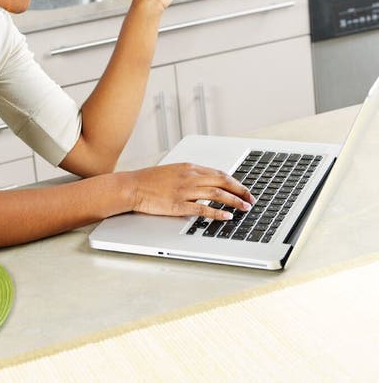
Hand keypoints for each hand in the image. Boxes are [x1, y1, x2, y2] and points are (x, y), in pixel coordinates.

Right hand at [127, 162, 254, 220]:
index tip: (244, 189)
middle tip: (251, 199)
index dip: (235, 182)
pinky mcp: (178, 204)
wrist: (133, 186)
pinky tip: (226, 216)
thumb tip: (207, 182)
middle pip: (222, 182)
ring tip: (244, 208)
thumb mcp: (174, 171)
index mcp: (189, 167)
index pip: (219, 173)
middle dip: (240, 191)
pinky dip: (217, 212)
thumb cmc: (150, 180)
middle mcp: (189, 176)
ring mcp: (184, 190)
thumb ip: (191, 175)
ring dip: (233, 201)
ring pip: (216, 194)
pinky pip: (202, 208)